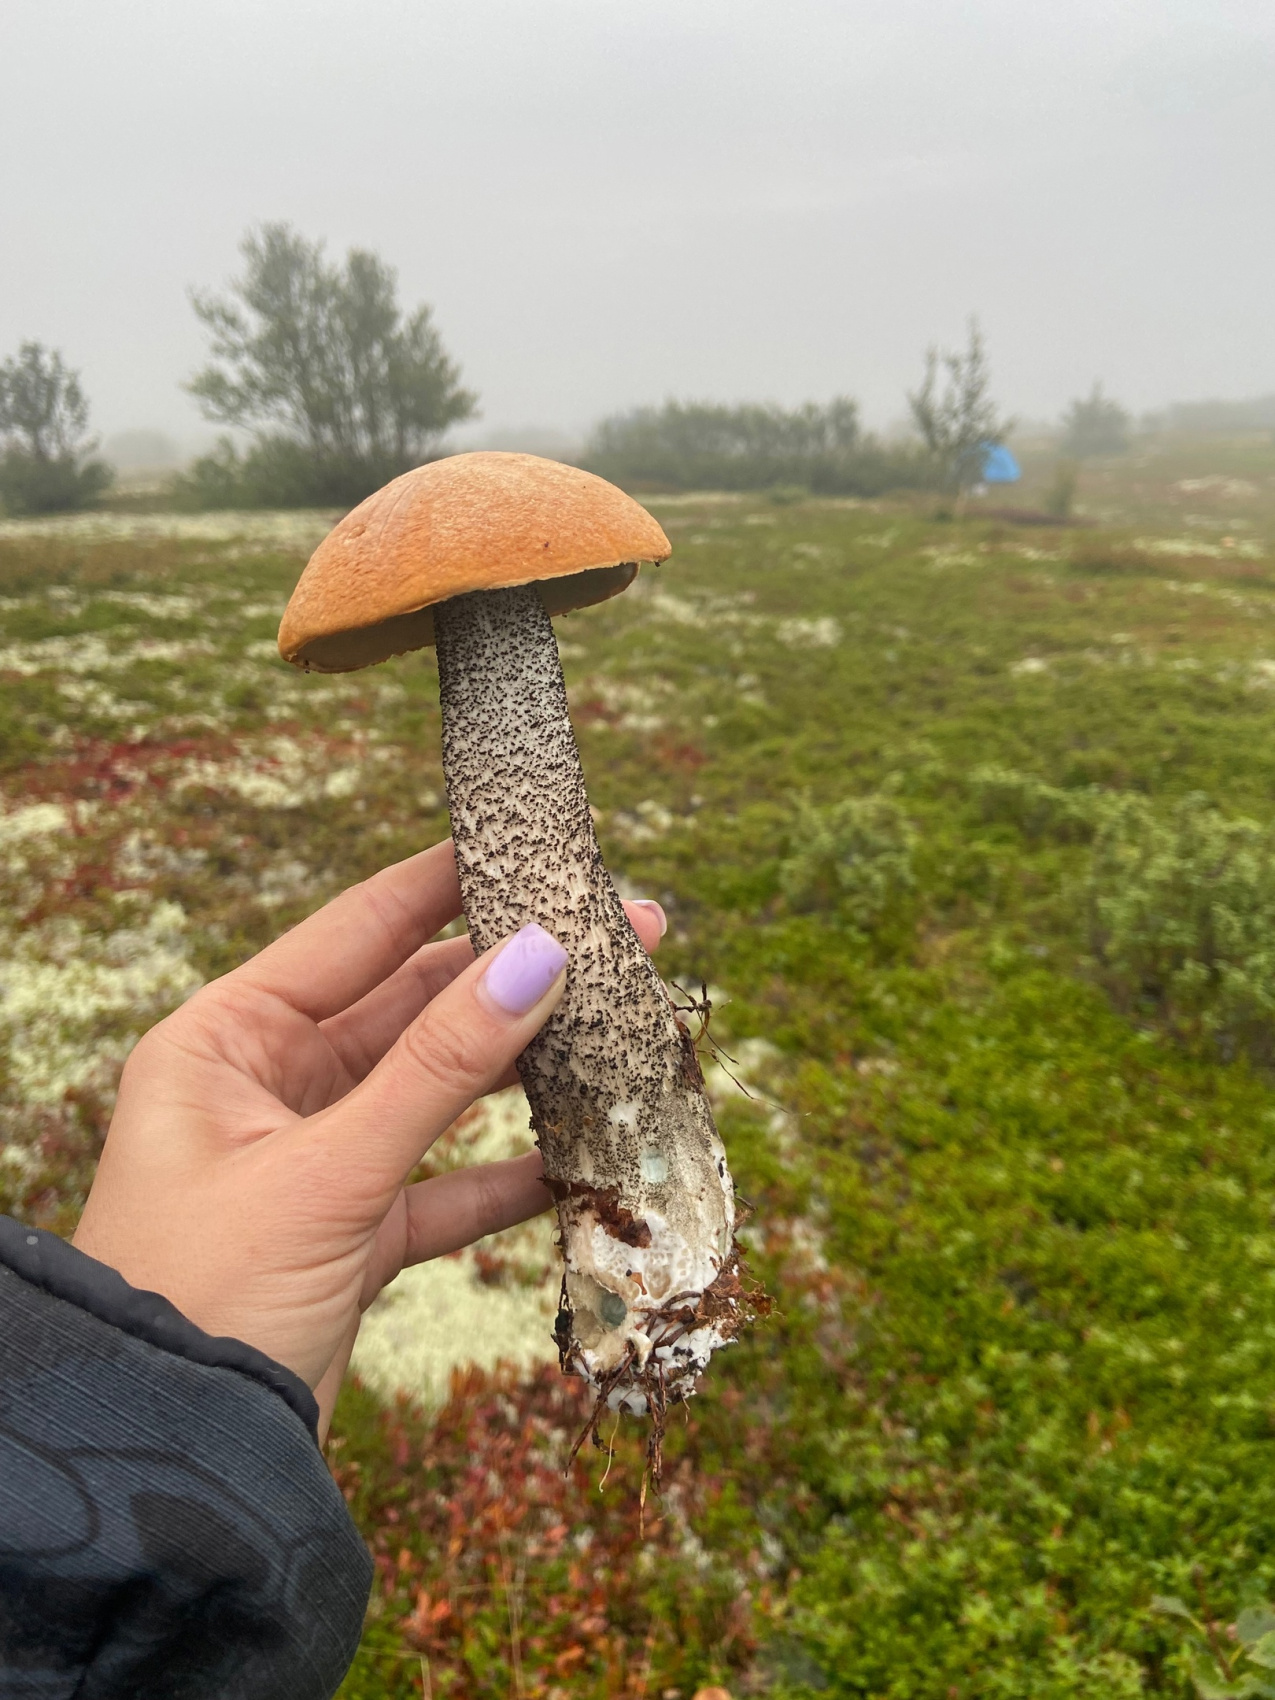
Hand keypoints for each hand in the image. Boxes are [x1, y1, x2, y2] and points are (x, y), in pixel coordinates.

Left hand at [73, 840, 665, 1438]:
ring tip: (618, 1027)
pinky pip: (443, 1186)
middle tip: (620, 934)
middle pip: (410, 1005)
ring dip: (521, 1070)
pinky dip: (506, 1177)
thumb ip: (439, 1067)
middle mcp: (268, 1086)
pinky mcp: (349, 1233)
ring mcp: (313, 1159)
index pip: (358, 929)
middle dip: (513, 974)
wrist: (167, 1469)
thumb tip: (542, 957)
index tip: (533, 842)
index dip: (449, 882)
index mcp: (226, 1040)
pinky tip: (581, 1158)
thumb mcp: (327, 1173)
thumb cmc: (203, 1300)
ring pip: (436, 1092)